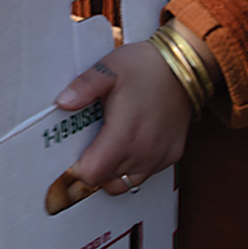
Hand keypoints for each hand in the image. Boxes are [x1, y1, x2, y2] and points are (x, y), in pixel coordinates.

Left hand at [57, 38, 191, 196]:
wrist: (184, 68)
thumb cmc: (145, 67)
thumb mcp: (108, 69)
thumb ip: (83, 88)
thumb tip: (63, 103)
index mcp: (123, 135)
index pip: (94, 174)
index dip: (78, 168)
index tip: (74, 153)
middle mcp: (143, 152)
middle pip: (107, 180)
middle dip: (93, 167)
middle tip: (87, 144)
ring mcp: (159, 156)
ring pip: (126, 181)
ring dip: (112, 170)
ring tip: (107, 145)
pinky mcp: (173, 155)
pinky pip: (146, 174)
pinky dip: (133, 167)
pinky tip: (128, 145)